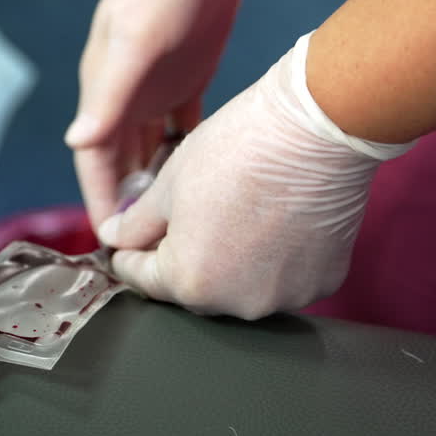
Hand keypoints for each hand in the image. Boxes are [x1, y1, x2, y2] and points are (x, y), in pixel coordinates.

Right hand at [66, 0, 270, 224]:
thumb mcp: (134, 42)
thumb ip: (107, 95)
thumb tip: (77, 143)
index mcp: (102, 89)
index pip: (92, 157)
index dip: (98, 197)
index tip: (110, 238)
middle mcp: (123, 94)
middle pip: (117, 160)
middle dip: (124, 200)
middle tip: (143, 243)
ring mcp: (153, 87)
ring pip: (147, 150)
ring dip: (152, 182)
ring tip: (170, 220)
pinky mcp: (185, 79)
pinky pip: (180, 130)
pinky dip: (182, 155)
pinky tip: (196, 178)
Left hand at [96, 33, 412, 318]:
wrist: (316, 131)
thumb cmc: (238, 152)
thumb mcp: (167, 186)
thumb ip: (135, 224)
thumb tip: (114, 238)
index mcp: (190, 283)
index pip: (140, 279)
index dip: (127, 256)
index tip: (124, 242)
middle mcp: (238, 303)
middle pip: (189, 288)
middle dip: (174, 258)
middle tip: (173, 221)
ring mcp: (284, 297)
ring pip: (235, 286)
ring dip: (222, 261)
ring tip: (223, 216)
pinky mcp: (321, 283)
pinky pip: (277, 279)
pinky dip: (265, 260)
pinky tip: (264, 223)